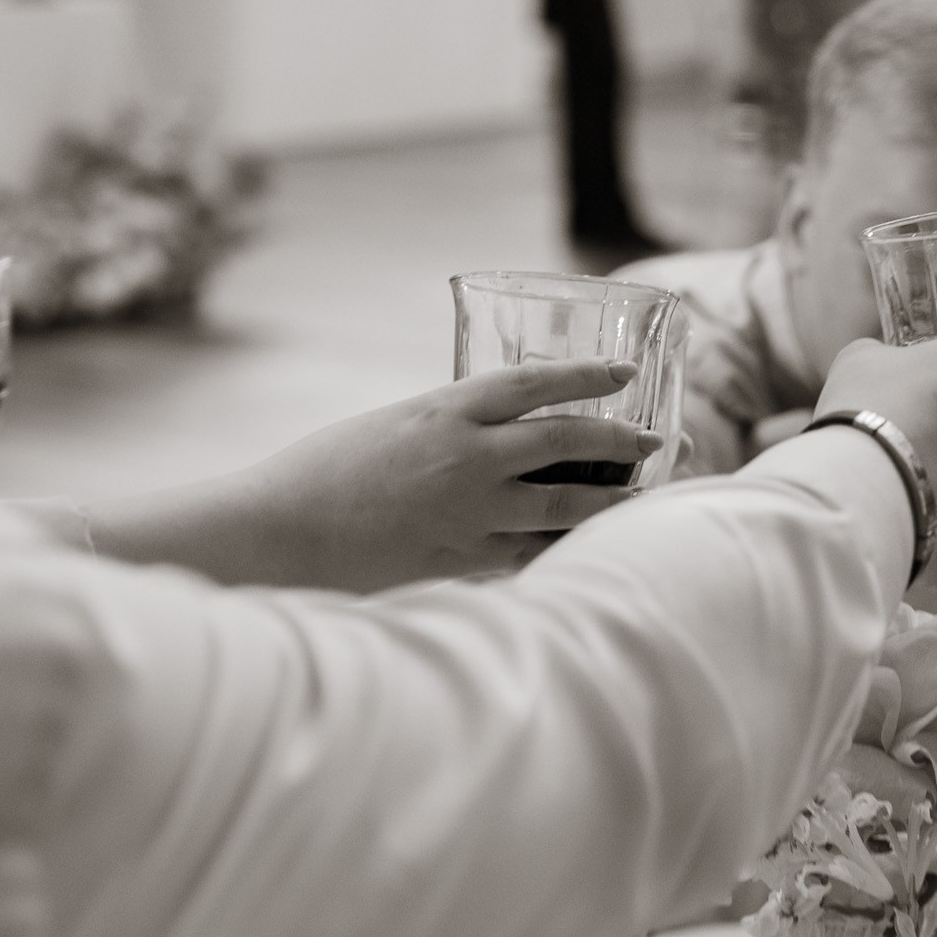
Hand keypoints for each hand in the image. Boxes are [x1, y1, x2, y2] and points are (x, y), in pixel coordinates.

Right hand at [90, 363, 661, 591]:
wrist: (278, 531)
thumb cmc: (323, 473)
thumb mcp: (393, 427)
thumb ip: (450, 430)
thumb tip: (497, 442)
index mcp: (445, 410)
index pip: (536, 384)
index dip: (589, 377)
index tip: (626, 376)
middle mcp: (467, 457)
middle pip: (567, 443)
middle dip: (621, 442)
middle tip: (658, 442)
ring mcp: (468, 512)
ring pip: (564, 506)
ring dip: (612, 501)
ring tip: (644, 497)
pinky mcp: (461, 560)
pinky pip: (530, 553)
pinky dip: (563, 547)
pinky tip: (590, 549)